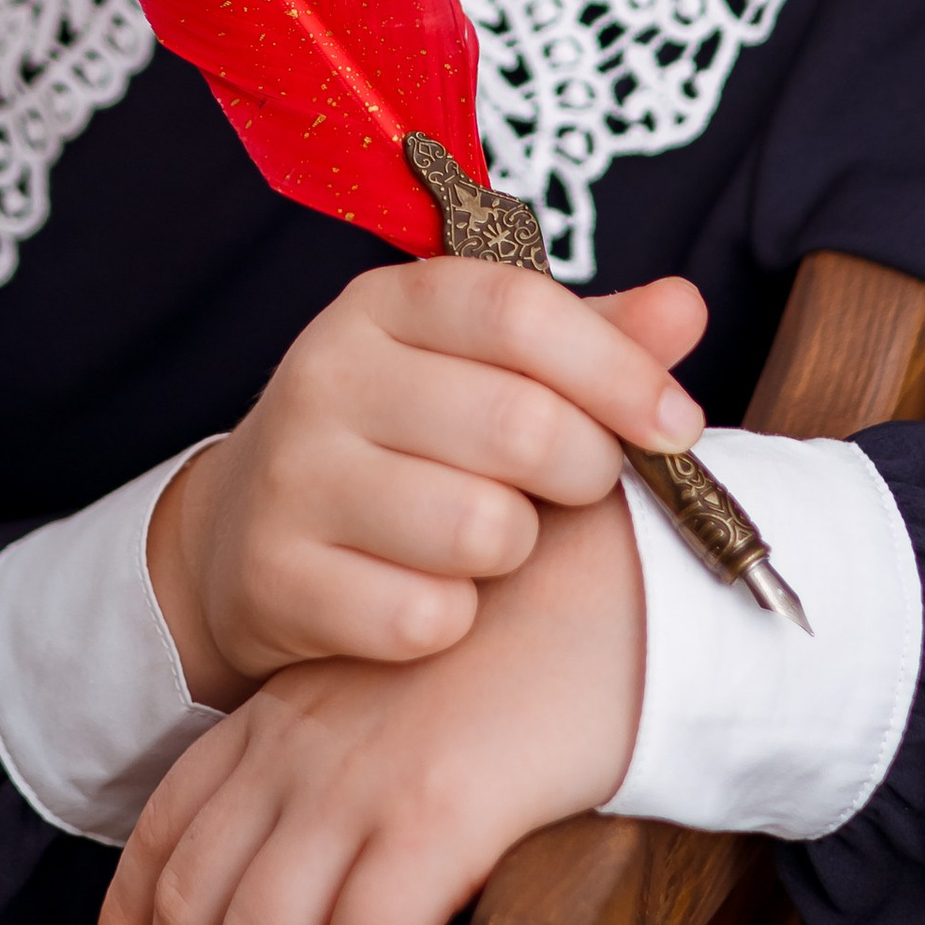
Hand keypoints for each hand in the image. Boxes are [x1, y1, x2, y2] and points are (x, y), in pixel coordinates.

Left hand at [90, 488, 643, 924]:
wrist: (612, 586)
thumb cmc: (513, 640)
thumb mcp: (385, 679)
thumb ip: (328, 745)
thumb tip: (291, 860)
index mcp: (281, 707)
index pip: (167, 822)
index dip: (127, 913)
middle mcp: (301, 742)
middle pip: (194, 893)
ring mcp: (364, 776)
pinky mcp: (441, 811)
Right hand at [146, 259, 701, 704]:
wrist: (241, 532)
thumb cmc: (399, 436)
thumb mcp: (475, 364)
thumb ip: (585, 337)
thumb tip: (684, 307)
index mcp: (384, 305)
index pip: (519, 311)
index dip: (618, 370)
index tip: (678, 425)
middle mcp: (326, 375)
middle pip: (518, 425)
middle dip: (583, 470)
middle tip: (577, 486)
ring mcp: (294, 478)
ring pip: (481, 531)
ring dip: (514, 549)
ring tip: (487, 536)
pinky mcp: (278, 579)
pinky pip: (427, 618)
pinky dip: (451, 619)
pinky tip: (428, 592)